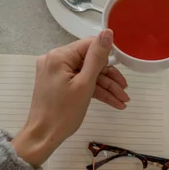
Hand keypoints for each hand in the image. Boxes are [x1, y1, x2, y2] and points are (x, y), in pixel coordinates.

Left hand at [11, 29, 129, 166]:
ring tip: (123, 100)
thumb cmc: (63, 112)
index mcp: (59, 56)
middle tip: (125, 91)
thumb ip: (97, 57)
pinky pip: (80, 82)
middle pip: (89, 61)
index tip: (123, 67)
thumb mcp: (85, 84)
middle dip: (109, 77)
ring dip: (105, 86)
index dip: (107, 55)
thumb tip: (108, 32)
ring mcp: (56, 72)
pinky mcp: (58, 83)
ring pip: (87, 74)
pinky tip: (113, 102)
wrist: (43, 137)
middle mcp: (55, 60)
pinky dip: (94, 91)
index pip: (89, 45)